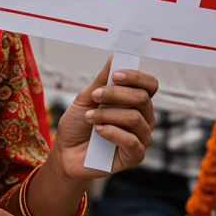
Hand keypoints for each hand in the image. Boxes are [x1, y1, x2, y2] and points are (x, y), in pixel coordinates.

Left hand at [52, 56, 157, 179]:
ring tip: (89, 118)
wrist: (66, 152)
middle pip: (142, 98)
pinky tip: (98, 131)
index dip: (136, 77)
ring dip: (107, 115)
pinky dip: (112, 133)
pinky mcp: (134, 156)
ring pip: (135, 118)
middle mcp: (144, 119)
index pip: (149, 85)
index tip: (115, 75)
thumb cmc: (78, 124)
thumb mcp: (86, 99)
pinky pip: (132, 141)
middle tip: (94, 96)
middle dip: (115, 94)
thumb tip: (113, 58)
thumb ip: (101, 81)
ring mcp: (141, 138)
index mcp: (135, 102)